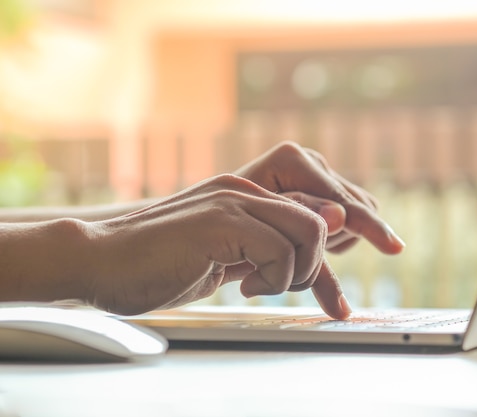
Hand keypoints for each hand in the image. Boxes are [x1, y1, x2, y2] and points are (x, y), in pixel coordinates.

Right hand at [85, 174, 350, 318]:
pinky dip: (273, 279)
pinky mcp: (219, 222)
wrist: (98, 262)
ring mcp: (232, 202)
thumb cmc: (156, 266)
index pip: (308, 211)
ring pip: (309, 230)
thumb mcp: (223, 257)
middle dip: (311, 264)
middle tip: (275, 284)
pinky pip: (279, 249)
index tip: (294, 279)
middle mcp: (242, 190)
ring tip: (257, 285)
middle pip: (319, 219)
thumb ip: (264, 248)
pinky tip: (242, 287)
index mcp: (243, 196)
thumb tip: (314, 242)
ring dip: (293, 272)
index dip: (314, 252)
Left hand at [235, 142, 404, 254]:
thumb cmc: (222, 226)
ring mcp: (315, 177)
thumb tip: (342, 217)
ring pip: (356, 217)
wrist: (205, 227)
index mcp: (293, 160)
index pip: (344, 202)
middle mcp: (309, 162)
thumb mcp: (259, 226)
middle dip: (337, 240)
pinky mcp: (318, 194)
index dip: (368, 228)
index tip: (394, 248)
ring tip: (297, 253)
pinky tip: (308, 247)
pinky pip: (348, 222)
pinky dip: (334, 241)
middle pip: (357, 208)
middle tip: (302, 263)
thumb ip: (304, 222)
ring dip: (335, 241)